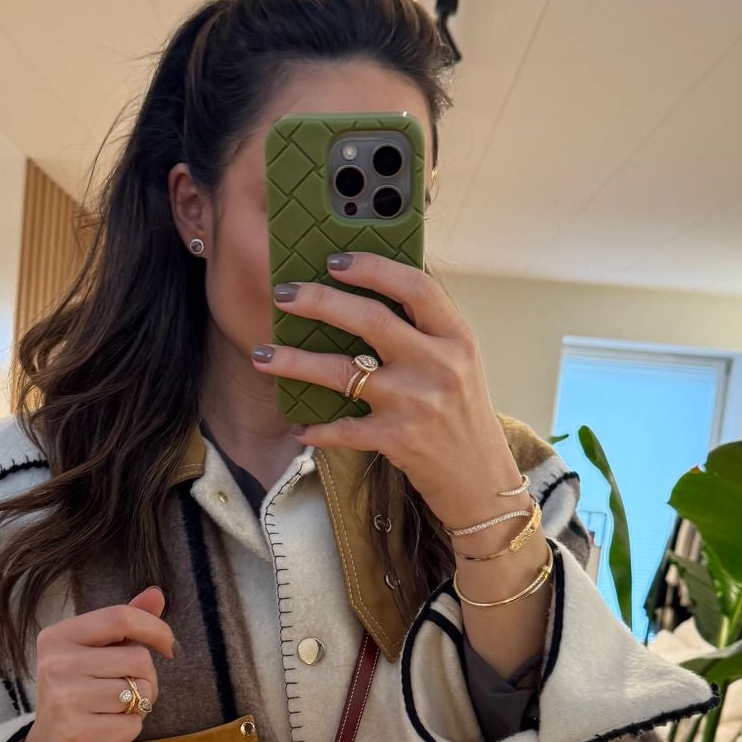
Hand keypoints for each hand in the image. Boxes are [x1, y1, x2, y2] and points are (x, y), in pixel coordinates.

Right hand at [1, 585, 176, 741]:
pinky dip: (128, 733)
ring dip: (137, 708)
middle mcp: (55, 664)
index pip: (120, 617)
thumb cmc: (78, 699)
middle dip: (147, 680)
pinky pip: (132, 725)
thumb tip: (156, 593)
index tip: (169, 646)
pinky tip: (104, 735)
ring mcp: (63, 698)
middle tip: (125, 696)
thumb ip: (124, 625)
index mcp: (57, 637)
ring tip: (110, 714)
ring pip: (139, 692)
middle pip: (138, 658)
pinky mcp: (75, 732)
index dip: (156, 629)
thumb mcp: (95, 656)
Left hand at [251, 251, 525, 530]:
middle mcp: (438, 365)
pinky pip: (343, 429)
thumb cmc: (462, 416)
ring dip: (295, 361)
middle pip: (370, 319)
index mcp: (457, 338)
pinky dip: (317, 430)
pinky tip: (298, 428)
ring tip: (260, 354)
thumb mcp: (459, 364)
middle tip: (283, 293)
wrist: (480, 480)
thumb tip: (370, 295)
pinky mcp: (397, 439)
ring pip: (342, 371)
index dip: (373, 268)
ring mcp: (416, 403)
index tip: (335, 260)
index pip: (416, 287)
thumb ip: (425, 332)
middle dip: (320, 301)